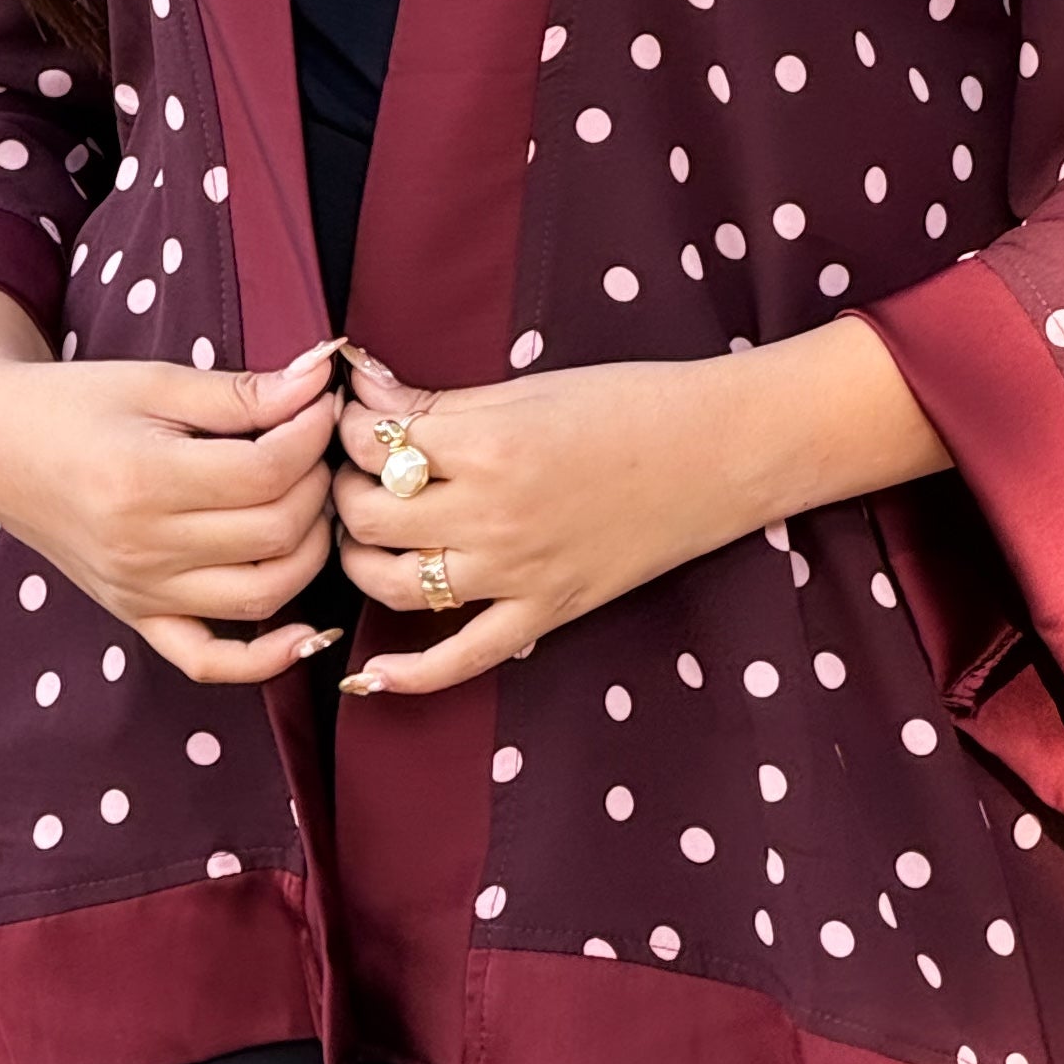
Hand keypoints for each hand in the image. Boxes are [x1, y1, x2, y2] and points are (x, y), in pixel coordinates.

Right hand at [0, 280, 340, 687]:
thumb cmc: (76, 404)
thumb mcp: (156, 381)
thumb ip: (240, 391)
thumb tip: (319, 378)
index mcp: (145, 480)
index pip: (267, 471)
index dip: (312, 434)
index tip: (322, 402)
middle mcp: (144, 549)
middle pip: (275, 531)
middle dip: (317, 481)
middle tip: (319, 444)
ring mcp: (140, 592)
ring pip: (263, 594)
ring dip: (311, 548)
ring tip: (311, 500)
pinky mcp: (137, 617)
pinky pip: (209, 660)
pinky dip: (265, 660)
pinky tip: (308, 634)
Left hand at [330, 319, 949, 701]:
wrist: (719, 452)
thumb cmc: (630, 402)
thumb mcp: (529, 387)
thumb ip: (441, 400)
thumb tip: (364, 390)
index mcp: (487, 441)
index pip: (374, 442)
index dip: (347, 428)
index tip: (349, 419)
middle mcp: (490, 513)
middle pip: (370, 514)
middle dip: (344, 489)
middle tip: (352, 473)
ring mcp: (515, 573)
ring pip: (395, 585)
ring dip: (360, 560)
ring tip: (364, 536)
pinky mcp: (543, 614)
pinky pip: (460, 660)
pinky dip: (408, 676)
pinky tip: (370, 674)